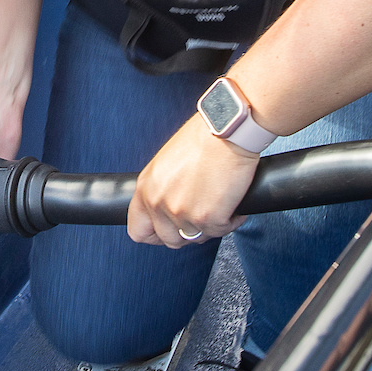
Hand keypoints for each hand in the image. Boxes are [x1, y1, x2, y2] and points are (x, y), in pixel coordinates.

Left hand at [127, 115, 258, 246]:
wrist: (228, 131)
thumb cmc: (203, 138)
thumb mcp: (167, 163)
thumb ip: (162, 188)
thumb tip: (170, 206)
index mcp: (146, 188)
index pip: (138, 230)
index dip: (155, 235)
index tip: (168, 231)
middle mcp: (160, 203)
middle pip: (168, 240)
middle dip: (187, 232)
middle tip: (201, 217)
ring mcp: (182, 213)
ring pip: (196, 238)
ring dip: (209, 227)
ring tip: (220, 206)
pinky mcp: (208, 219)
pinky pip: (220, 232)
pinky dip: (230, 221)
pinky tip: (233, 206)